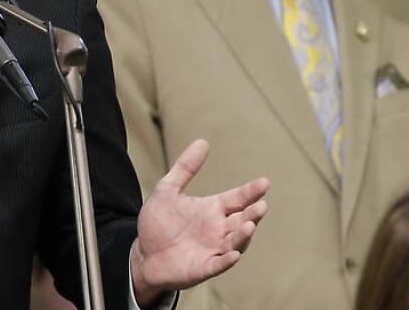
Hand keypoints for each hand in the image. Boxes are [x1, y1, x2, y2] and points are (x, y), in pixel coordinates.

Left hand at [130, 139, 268, 306]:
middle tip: (261, 204)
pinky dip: (227, 260)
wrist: (143, 254)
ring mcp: (213, 249)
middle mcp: (218, 229)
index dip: (251, 191)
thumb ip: (185, 168)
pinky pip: (219, 264)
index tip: (264, 182)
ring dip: (243, 235)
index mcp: (213, 209)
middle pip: (242, 220)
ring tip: (250, 224)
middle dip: (253, 213)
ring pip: (235, 242)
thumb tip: (202, 141)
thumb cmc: (159, 222)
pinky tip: (234, 254)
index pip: (237, 198)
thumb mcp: (167, 190)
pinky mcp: (203, 267)